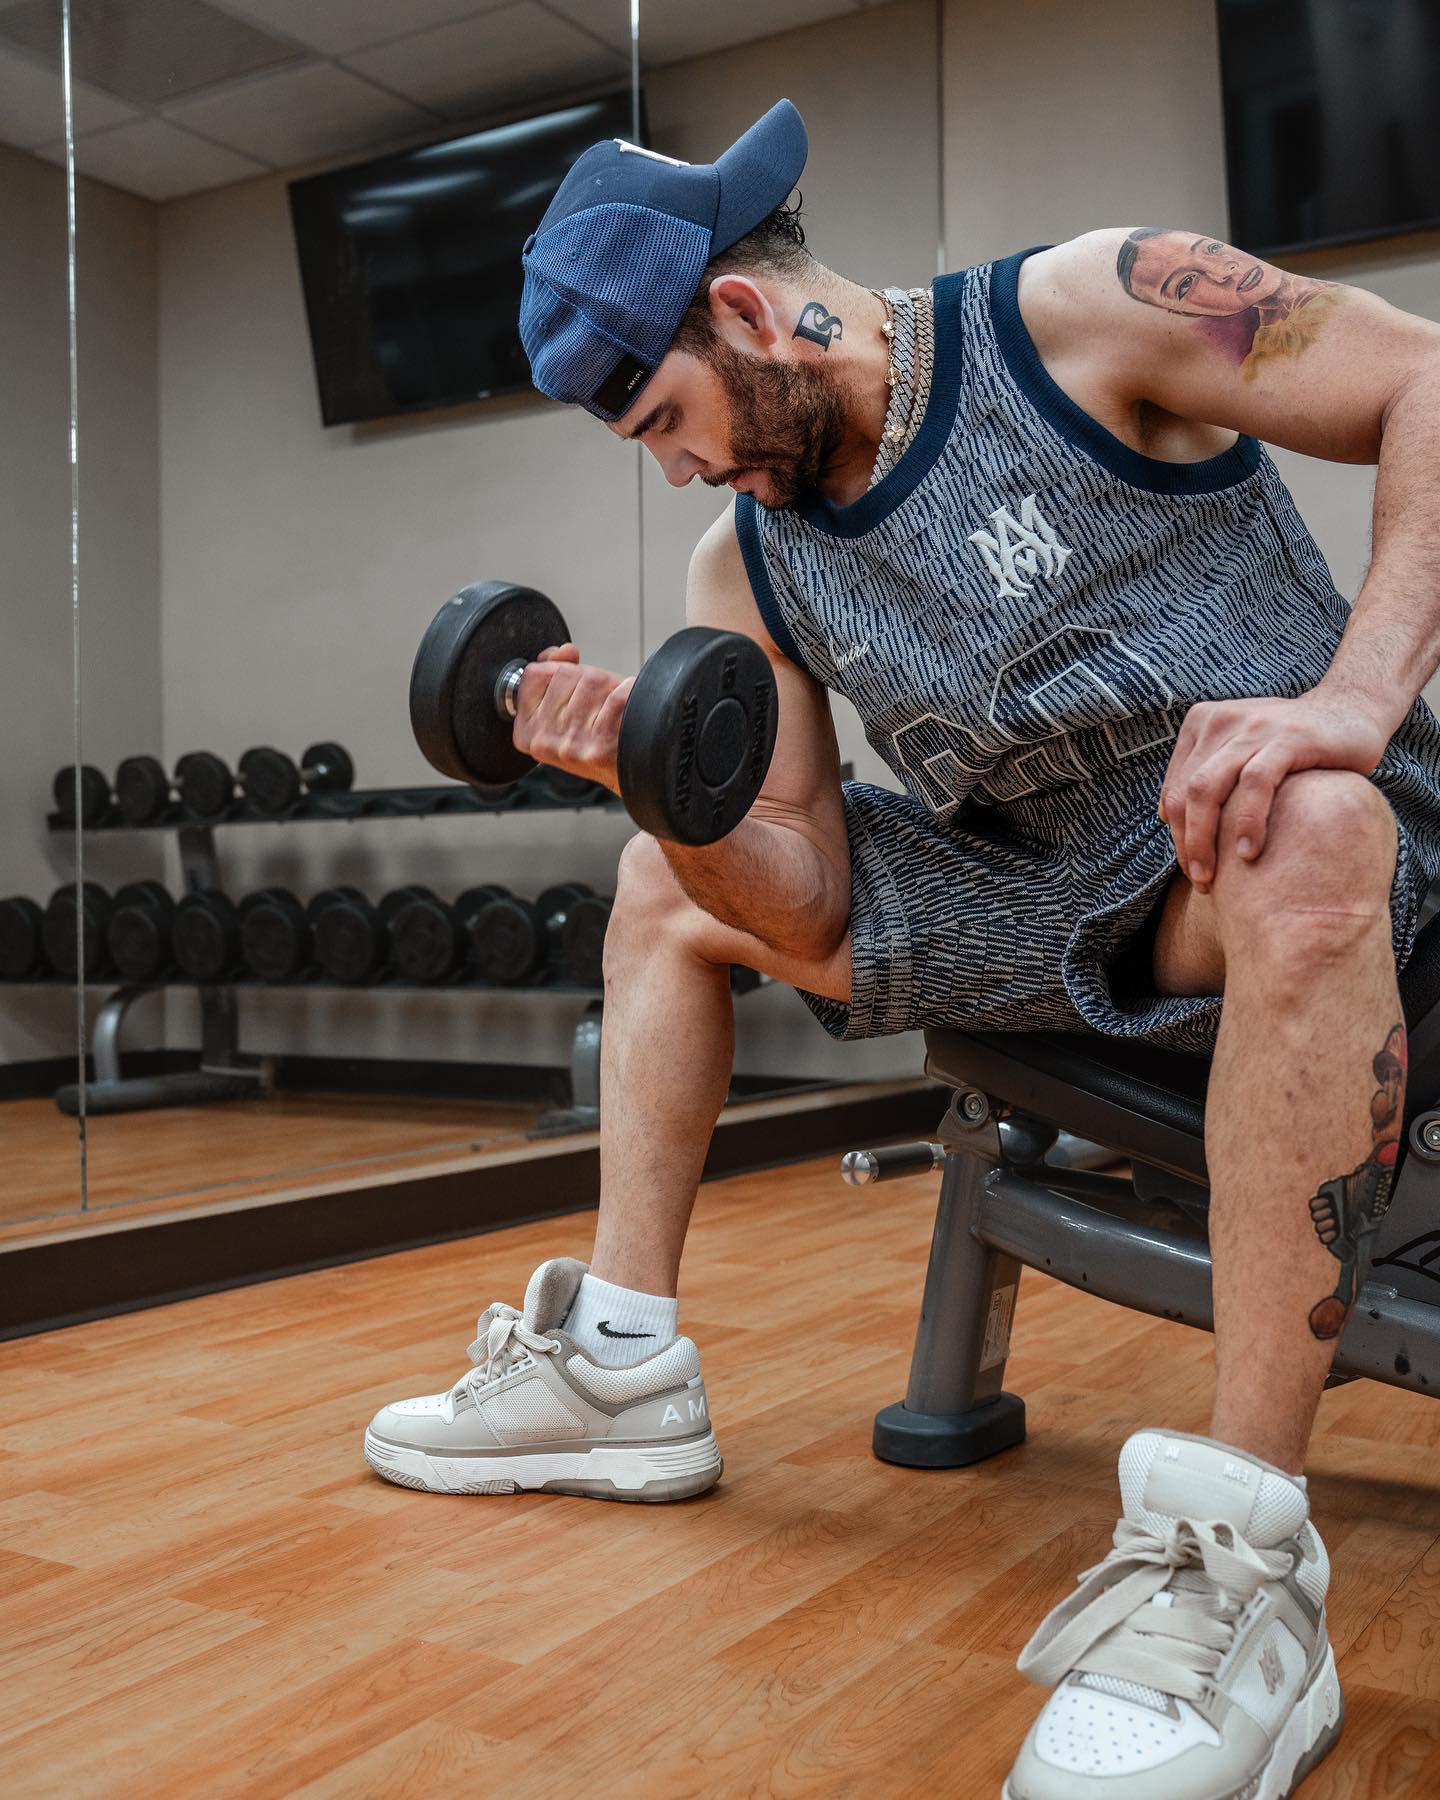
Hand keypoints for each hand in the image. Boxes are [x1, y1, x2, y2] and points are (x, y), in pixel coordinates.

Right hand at [511, 644, 634, 790]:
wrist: (628, 770)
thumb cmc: (595, 738)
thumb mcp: (562, 709)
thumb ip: (554, 672)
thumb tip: (565, 651)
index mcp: (526, 732)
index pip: (535, 673)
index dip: (558, 673)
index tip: (572, 692)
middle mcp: (544, 740)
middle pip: (565, 673)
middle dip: (586, 679)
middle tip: (597, 705)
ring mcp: (572, 744)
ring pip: (592, 680)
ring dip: (609, 686)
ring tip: (611, 710)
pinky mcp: (601, 745)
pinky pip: (617, 695)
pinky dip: (628, 692)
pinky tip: (627, 707)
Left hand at [1158, 690, 1390, 891]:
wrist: (1353, 713)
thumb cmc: (1293, 745)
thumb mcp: (1241, 752)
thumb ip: (1206, 775)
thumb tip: (1165, 815)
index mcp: (1203, 723)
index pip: (1176, 788)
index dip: (1176, 833)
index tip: (1189, 866)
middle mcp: (1222, 721)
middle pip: (1187, 792)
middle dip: (1186, 842)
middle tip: (1198, 881)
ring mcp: (1253, 727)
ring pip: (1209, 788)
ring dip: (1205, 839)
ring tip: (1212, 876)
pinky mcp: (1288, 737)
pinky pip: (1256, 783)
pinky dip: (1248, 821)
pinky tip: (1249, 853)